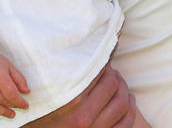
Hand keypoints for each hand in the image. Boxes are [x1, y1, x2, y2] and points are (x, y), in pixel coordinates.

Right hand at [0, 49, 29, 122]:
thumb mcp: (10, 66)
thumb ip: (19, 79)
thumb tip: (27, 92)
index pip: (12, 94)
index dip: (20, 102)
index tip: (26, 105)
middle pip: (3, 101)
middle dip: (13, 106)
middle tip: (19, 108)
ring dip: (3, 112)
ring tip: (11, 114)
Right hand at [23, 63, 137, 127]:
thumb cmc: (41, 117)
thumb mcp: (47, 97)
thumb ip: (63, 78)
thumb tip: (82, 50)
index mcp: (70, 102)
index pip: (97, 72)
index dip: (102, 63)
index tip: (101, 60)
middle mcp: (83, 117)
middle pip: (112, 85)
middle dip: (114, 75)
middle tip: (111, 72)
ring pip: (122, 103)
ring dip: (124, 89)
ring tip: (119, 84)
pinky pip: (126, 123)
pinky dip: (130, 110)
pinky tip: (128, 101)